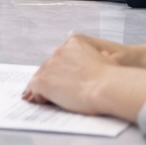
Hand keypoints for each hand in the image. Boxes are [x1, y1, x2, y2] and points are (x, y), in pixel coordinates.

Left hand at [22, 33, 145, 120]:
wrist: (107, 86)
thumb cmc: (112, 77)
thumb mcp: (107, 58)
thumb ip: (99, 55)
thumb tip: (104, 55)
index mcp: (75, 42)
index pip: (61, 56)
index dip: (61, 69)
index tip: (63, 78)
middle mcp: (59, 51)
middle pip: (48, 65)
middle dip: (52, 78)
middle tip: (57, 90)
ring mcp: (49, 66)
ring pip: (39, 76)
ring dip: (44, 87)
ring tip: (51, 98)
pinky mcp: (43, 81)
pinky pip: (33, 88)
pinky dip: (38, 95)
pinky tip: (45, 101)